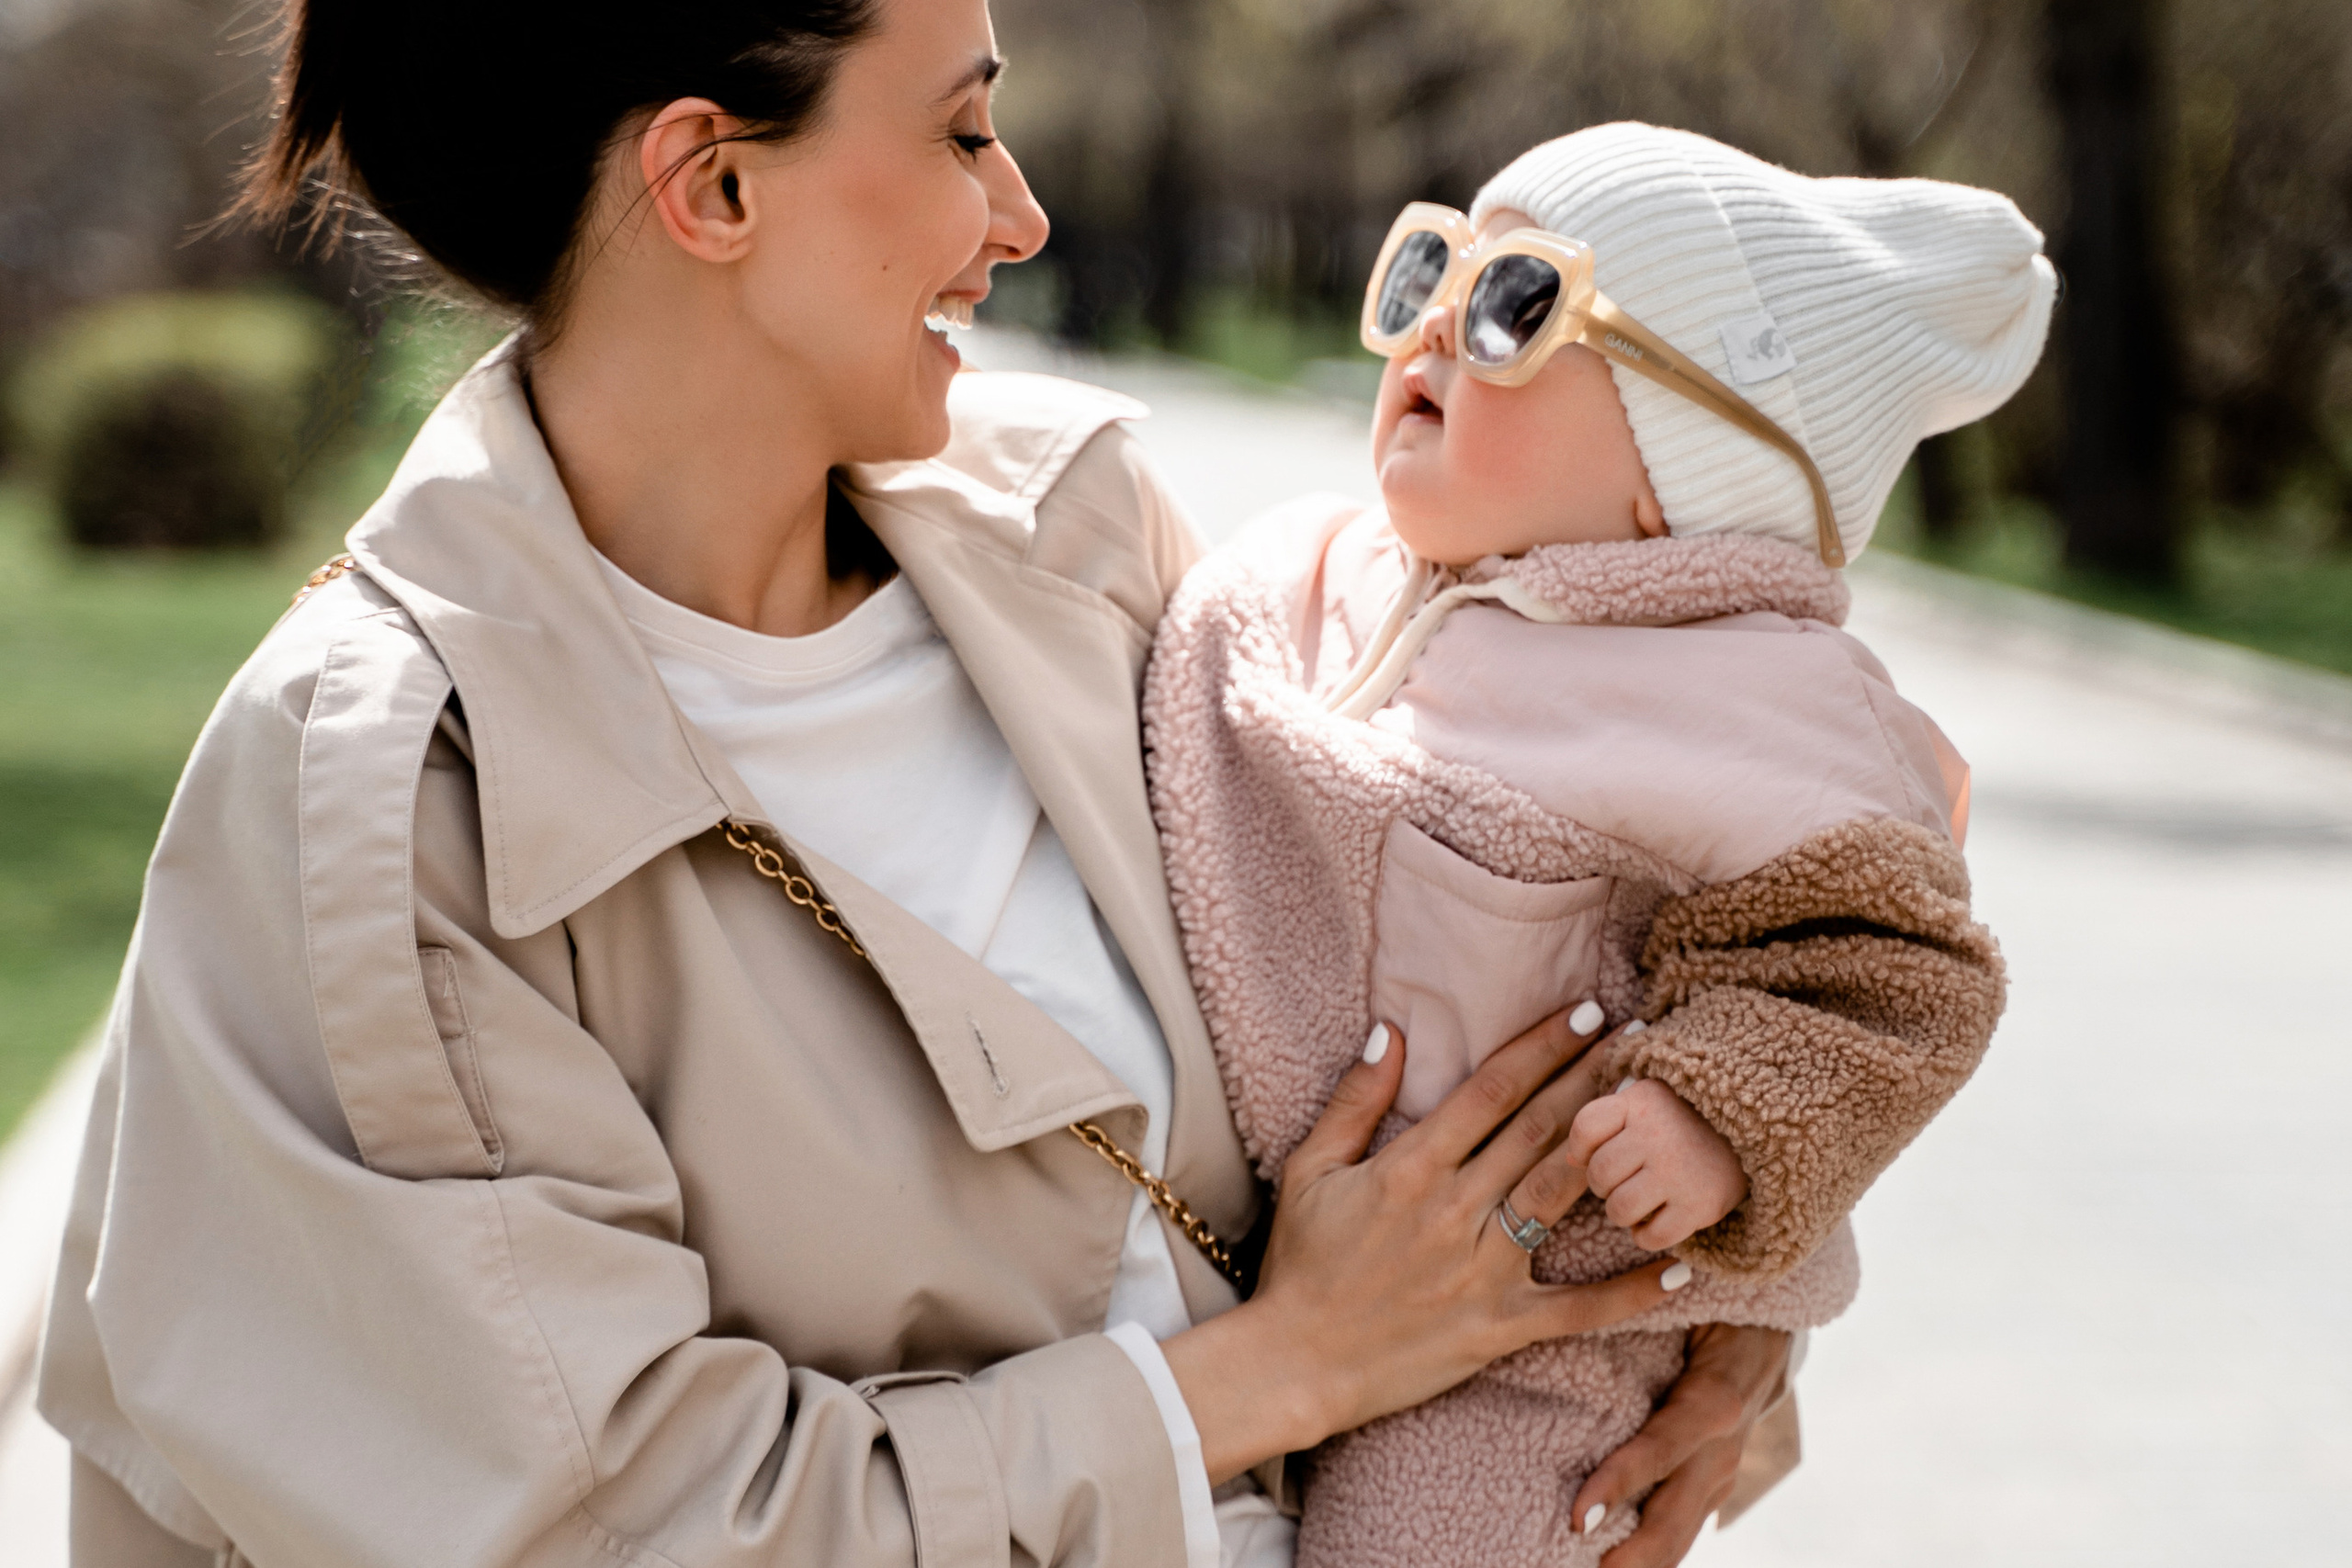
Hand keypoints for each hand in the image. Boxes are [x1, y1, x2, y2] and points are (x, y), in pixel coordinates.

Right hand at [1162, 1006, 1687, 1483]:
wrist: (1294, 1365)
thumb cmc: (1300, 1265)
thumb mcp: (1309, 1170)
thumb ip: (1354, 1100)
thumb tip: (1387, 1030)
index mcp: (1411, 1167)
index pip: (1492, 1090)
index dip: (1542, 1045)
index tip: (1585, 1010)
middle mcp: (1455, 1210)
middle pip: (1540, 1128)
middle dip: (1594, 1077)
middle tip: (1645, 1038)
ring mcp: (1483, 1270)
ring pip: (1562, 1195)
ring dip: (1615, 1148)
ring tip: (1661, 1114)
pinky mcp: (1500, 1327)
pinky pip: (1579, 1310)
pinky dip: (1632, 1291)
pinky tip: (1684, 1266)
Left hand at [1564, 1079, 1746, 1251]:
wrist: (1759, 1134)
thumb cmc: (1689, 1119)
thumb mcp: (1649, 1102)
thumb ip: (1607, 1121)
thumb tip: (1569, 1160)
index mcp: (1641, 1100)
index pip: (1585, 1128)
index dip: (1582, 1149)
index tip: (1596, 1154)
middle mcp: (1657, 1134)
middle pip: (1599, 1174)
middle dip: (1604, 1186)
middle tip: (1626, 1181)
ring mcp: (1679, 1171)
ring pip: (1618, 1209)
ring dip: (1623, 1213)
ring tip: (1641, 1201)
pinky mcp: (1700, 1206)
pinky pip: (1650, 1237)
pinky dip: (1646, 1236)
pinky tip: (1658, 1220)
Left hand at [1574, 1322, 1793, 1566]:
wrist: (1770, 1329)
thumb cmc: (1712, 1307)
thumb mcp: (1684, 1306)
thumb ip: (1640, 1315)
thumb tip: (1579, 1315)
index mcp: (1713, 1402)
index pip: (1659, 1451)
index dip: (1618, 1485)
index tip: (1578, 1518)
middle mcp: (1722, 1450)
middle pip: (1672, 1520)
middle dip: (1628, 1558)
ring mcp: (1721, 1476)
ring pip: (1679, 1539)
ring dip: (1638, 1565)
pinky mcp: (1714, 1487)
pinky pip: (1680, 1530)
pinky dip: (1650, 1557)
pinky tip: (1615, 1564)